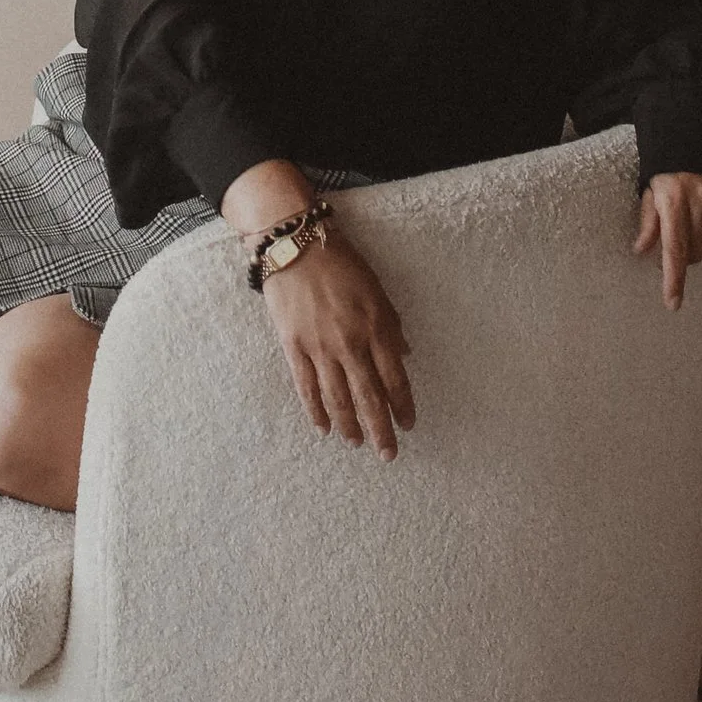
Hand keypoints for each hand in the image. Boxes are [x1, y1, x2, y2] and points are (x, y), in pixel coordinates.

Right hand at [262, 236, 414, 456]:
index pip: (394, 379)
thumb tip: (404, 354)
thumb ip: (391, 324)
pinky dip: (315, 410)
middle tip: (388, 454)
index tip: (408, 424)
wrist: (296, 246)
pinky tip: (324, 428)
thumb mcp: (377, 289)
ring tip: (357, 443)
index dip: (402, 405)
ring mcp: (319, 348)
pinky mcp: (293, 347)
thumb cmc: (341, 262)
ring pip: (338, 398)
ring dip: (349, 425)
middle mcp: (350, 344)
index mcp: (375, 328)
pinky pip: (306, 387)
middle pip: (368, 397)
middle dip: (380, 429)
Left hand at [633, 171, 701, 309]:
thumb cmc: (668, 163)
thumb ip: (649, 220)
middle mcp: (701, 204)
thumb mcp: (651, 187)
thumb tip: (642, 251)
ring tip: (690, 247)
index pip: (674, 250)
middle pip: (694, 251)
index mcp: (674, 201)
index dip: (673, 279)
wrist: (700, 132)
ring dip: (700, 255)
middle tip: (671, 251)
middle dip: (682, 258)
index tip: (673, 303)